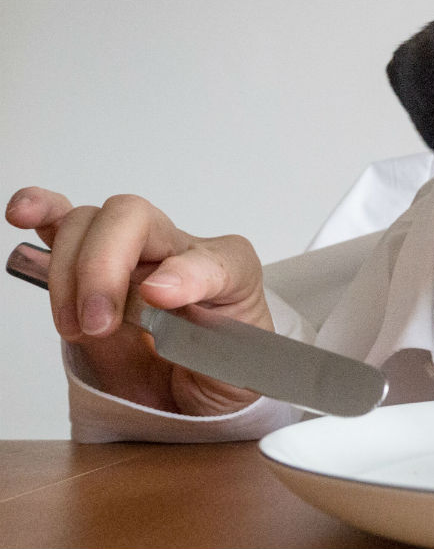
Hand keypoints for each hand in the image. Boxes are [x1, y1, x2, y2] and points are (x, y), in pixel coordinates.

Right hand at [6, 186, 269, 414]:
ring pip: (89, 224)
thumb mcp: (237, 374)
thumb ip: (213, 343)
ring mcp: (134, 254)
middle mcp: (180, 252)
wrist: (197, 394)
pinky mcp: (93, 265)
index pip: (214, 257)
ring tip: (77, 326)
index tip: (158, 299)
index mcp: (230, 274)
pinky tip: (23, 214)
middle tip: (98, 325)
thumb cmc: (220, 375)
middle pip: (134, 219)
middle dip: (102, 269)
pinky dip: (42, 213)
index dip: (186, 272)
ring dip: (69, 272)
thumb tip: (157, 296)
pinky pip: (64, 224)